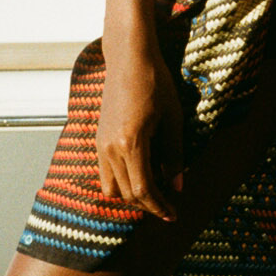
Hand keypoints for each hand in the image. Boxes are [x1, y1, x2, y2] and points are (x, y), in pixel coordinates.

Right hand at [96, 45, 183, 220]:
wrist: (129, 60)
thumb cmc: (157, 84)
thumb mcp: (174, 119)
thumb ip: (174, 155)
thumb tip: (178, 186)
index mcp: (131, 143)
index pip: (144, 189)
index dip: (159, 206)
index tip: (173, 214)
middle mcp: (110, 148)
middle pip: (127, 194)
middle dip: (148, 206)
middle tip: (168, 209)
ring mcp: (100, 144)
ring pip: (112, 188)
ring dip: (133, 197)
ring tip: (155, 195)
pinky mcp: (98, 139)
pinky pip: (105, 174)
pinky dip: (121, 183)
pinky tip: (140, 177)